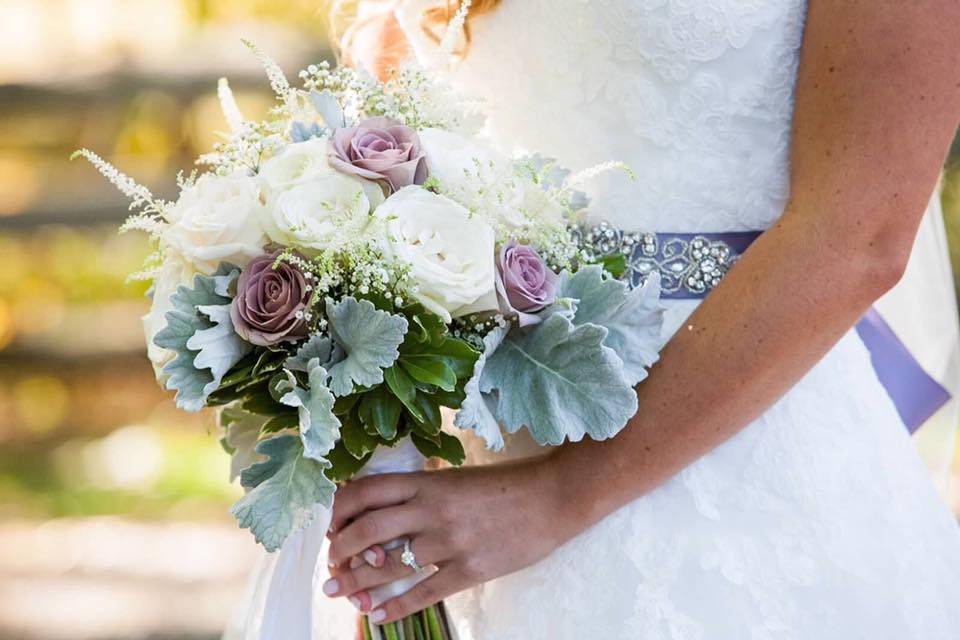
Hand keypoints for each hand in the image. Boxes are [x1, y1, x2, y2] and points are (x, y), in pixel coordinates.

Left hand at [322, 454, 577, 623]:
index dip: (339, 510)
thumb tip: (382, 514)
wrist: (553, 498)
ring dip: (358, 583)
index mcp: (427, 482)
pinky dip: (396, 606)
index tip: (329, 526)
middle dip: (340, 552)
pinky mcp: (470, 569)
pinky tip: (378, 615)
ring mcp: (451, 541)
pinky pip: (423, 592)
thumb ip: (422, 493)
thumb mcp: (457, 479)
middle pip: (368, 530)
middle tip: (330, 567)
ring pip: (389, 565)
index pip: (366, 492)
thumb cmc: (505, 486)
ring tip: (341, 593)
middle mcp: (433, 510)